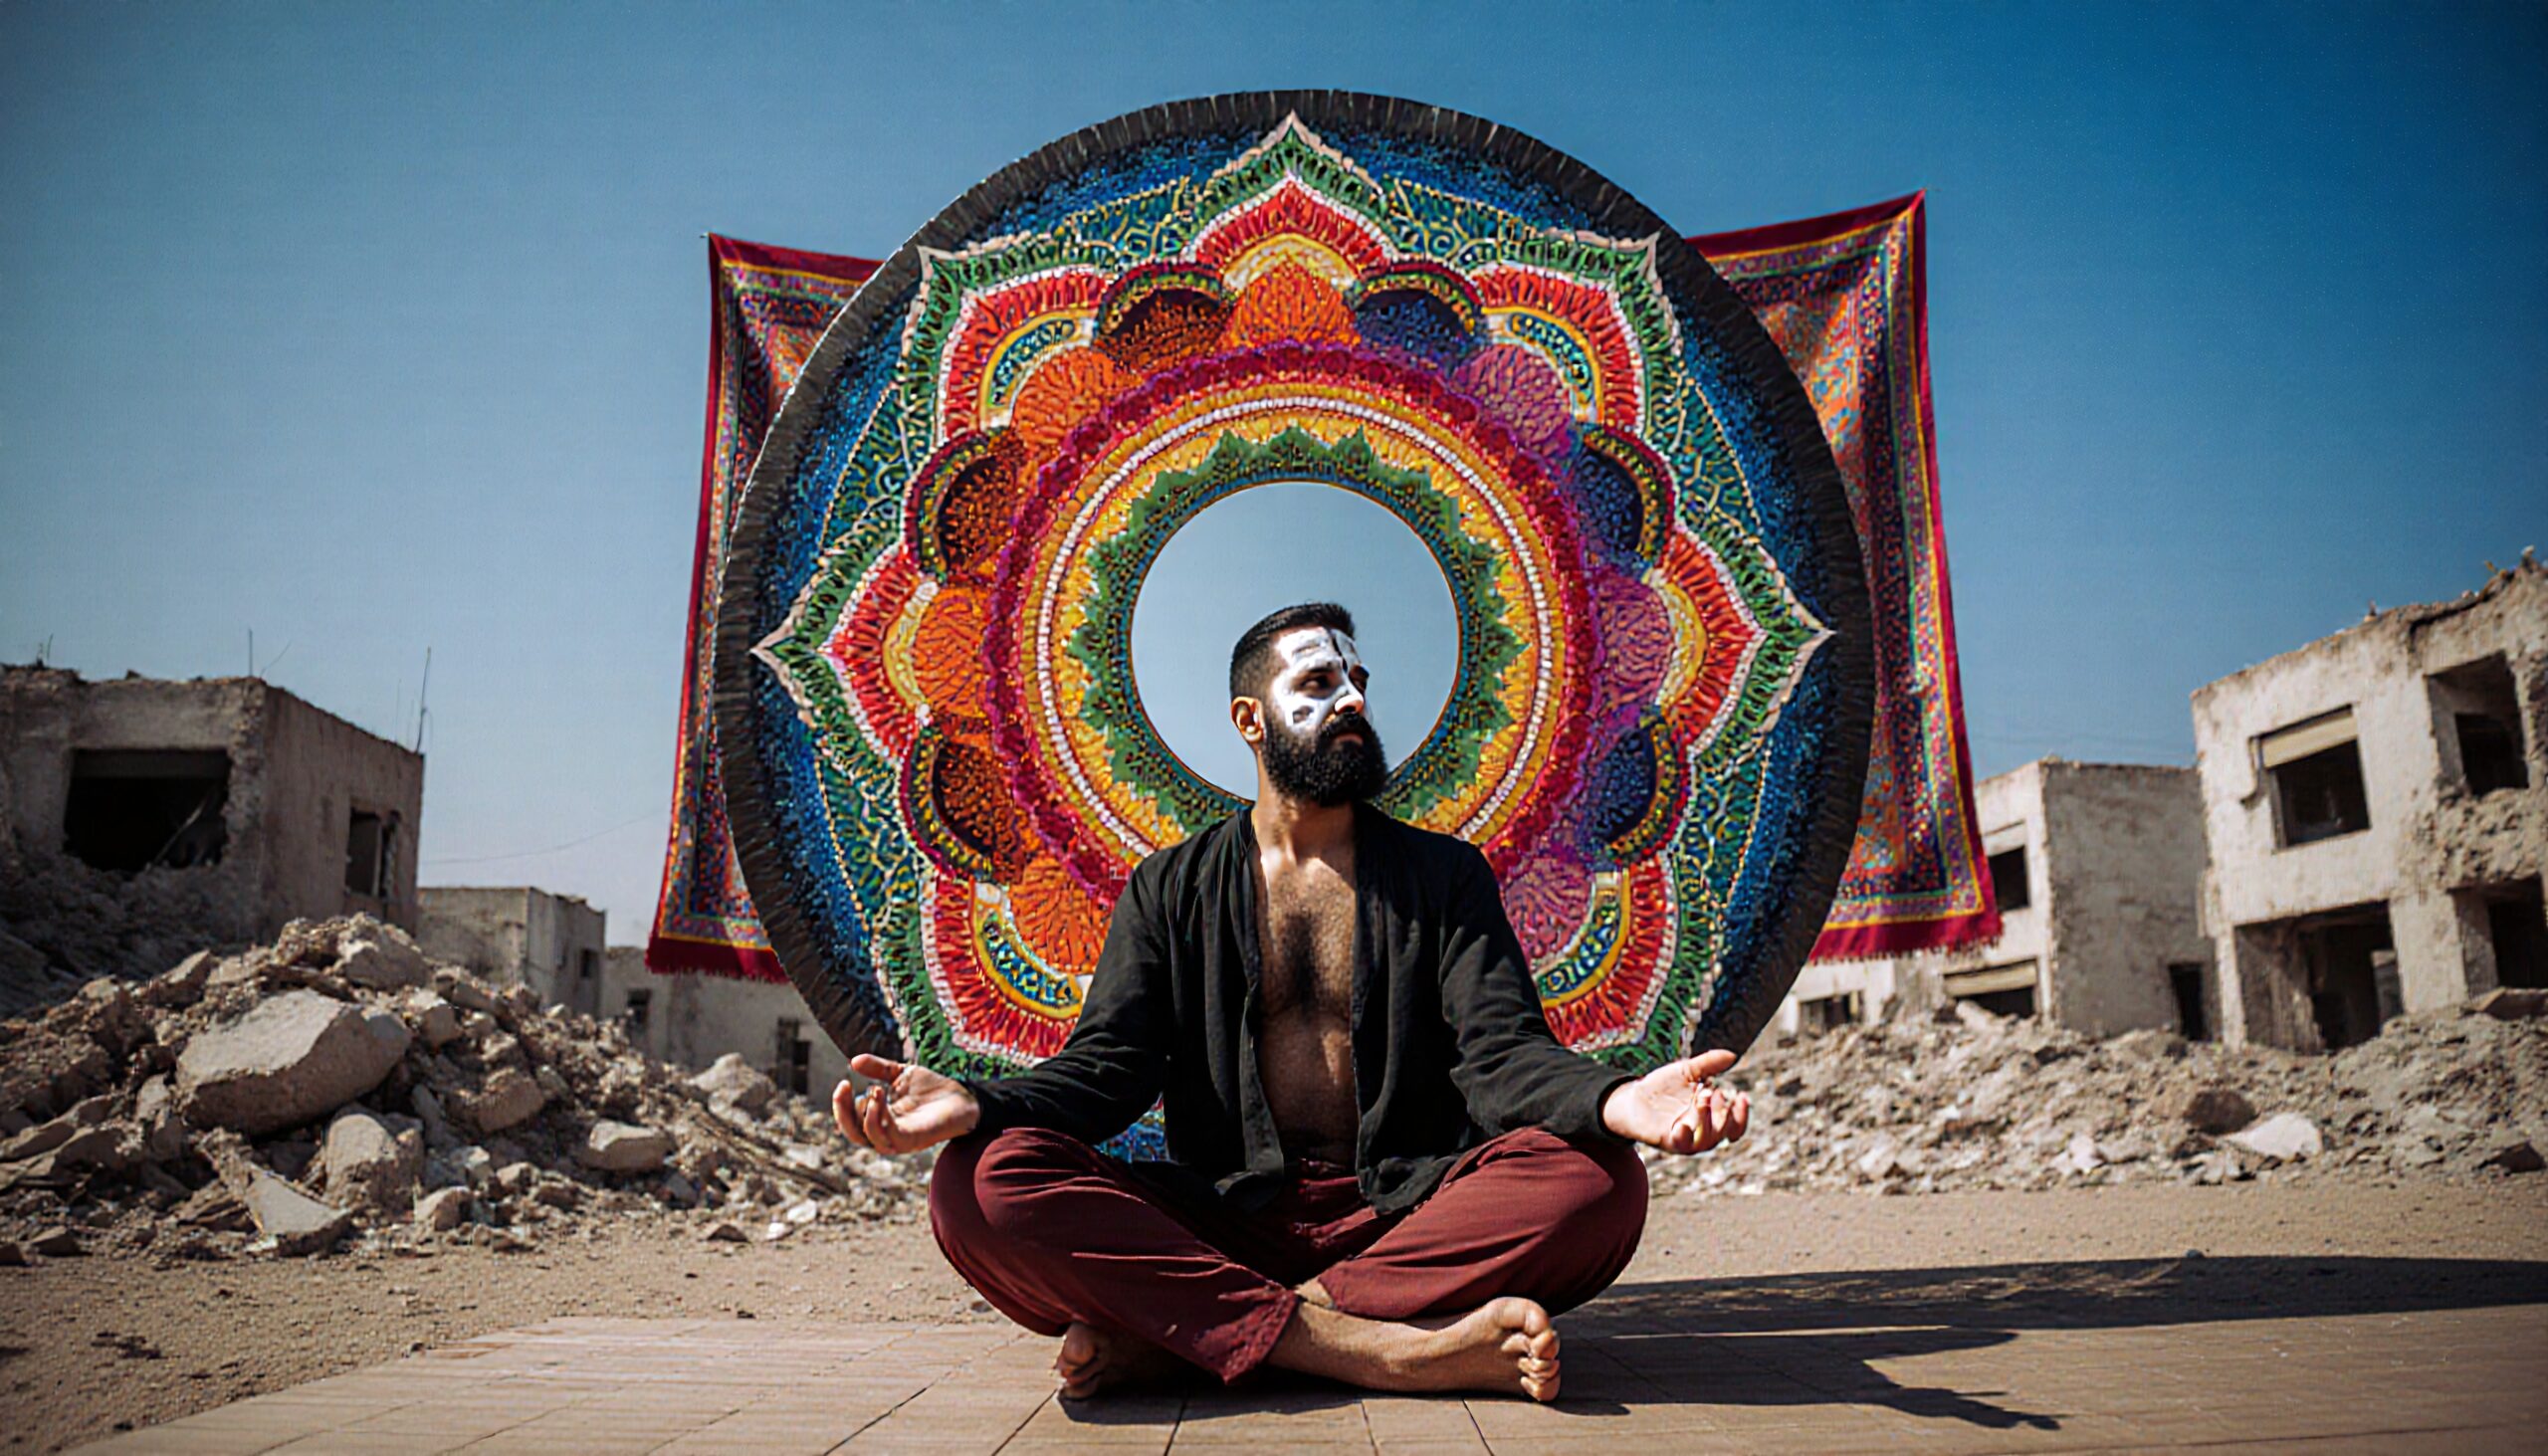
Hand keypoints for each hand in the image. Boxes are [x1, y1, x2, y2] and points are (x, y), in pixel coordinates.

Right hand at [831, 1054, 980, 1154]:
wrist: (965, 1093)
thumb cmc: (934, 1087)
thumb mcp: (901, 1074)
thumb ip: (878, 1069)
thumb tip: (853, 1061)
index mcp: (882, 1119)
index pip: (852, 1122)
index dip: (842, 1105)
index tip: (843, 1082)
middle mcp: (888, 1132)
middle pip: (855, 1134)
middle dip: (842, 1113)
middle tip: (843, 1088)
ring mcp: (901, 1138)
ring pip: (869, 1138)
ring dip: (865, 1114)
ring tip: (875, 1090)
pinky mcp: (914, 1139)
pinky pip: (889, 1138)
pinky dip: (879, 1120)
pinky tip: (881, 1098)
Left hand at [1601, 1048, 1750, 1154]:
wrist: (1632, 1096)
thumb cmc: (1663, 1087)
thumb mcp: (1687, 1071)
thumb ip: (1708, 1064)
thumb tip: (1732, 1055)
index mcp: (1710, 1118)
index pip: (1734, 1125)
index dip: (1741, 1114)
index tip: (1742, 1095)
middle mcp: (1701, 1132)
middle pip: (1724, 1134)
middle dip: (1724, 1114)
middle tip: (1716, 1092)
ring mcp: (1686, 1138)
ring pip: (1706, 1140)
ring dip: (1707, 1119)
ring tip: (1700, 1096)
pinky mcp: (1668, 1141)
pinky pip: (1681, 1144)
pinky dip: (1685, 1136)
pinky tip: (1684, 1123)